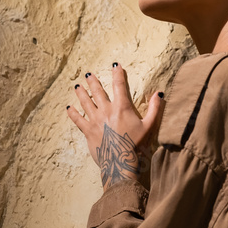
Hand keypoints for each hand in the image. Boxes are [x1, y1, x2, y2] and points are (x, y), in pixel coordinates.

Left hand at [67, 64, 164, 190]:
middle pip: (98, 91)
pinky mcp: (88, 131)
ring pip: (86, 102)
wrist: (120, 162)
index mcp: (122, 107)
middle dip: (93, 81)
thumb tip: (159, 93)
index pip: (119, 85)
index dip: (117, 73)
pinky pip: (77, 119)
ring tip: (77, 86)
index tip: (115, 65)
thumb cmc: (136, 145)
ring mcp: (95, 120)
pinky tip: (68, 108)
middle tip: (88, 74)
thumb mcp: (149, 126)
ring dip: (81, 93)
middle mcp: (106, 110)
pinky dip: (72, 113)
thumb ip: (154, 108)